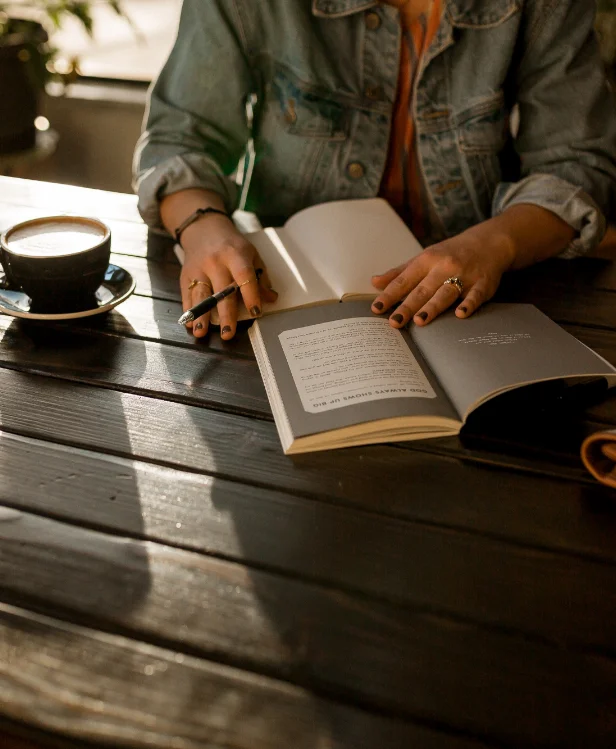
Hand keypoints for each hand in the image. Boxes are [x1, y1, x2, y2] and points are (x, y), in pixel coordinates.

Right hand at [179, 214, 277, 339]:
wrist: (204, 229)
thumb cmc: (232, 245)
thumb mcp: (251, 254)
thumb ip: (260, 277)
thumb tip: (270, 299)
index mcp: (236, 255)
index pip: (244, 276)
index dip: (251, 295)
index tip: (256, 313)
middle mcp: (216, 262)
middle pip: (221, 291)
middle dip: (225, 314)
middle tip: (228, 334)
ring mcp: (199, 268)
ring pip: (200, 294)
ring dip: (201, 315)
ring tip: (202, 332)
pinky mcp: (186, 274)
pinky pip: (186, 295)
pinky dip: (188, 310)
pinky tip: (190, 324)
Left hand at [371, 218, 515, 327]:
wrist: (488, 243)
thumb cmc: (450, 254)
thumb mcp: (423, 258)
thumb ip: (399, 273)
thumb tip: (374, 282)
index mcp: (426, 261)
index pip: (404, 280)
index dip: (390, 294)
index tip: (377, 308)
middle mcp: (444, 267)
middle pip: (422, 290)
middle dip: (407, 306)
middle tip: (394, 322)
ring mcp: (464, 275)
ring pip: (445, 293)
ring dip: (433, 306)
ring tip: (420, 321)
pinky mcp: (482, 284)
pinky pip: (475, 295)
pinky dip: (469, 304)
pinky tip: (460, 314)